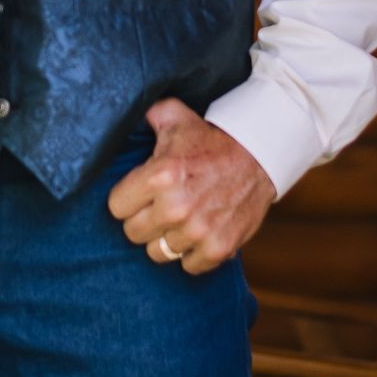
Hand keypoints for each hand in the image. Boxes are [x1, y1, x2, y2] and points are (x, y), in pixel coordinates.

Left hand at [108, 98, 276, 273]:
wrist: (260, 156)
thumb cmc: (210, 139)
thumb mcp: (176, 118)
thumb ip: (145, 114)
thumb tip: (118, 110)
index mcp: (159, 176)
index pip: (116, 207)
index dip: (127, 199)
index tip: (140, 193)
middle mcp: (176, 207)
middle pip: (133, 233)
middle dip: (144, 220)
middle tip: (160, 207)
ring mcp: (198, 231)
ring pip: (158, 252)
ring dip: (167, 238)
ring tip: (180, 220)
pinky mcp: (219, 248)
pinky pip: (188, 266)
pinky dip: (193, 254)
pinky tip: (198, 234)